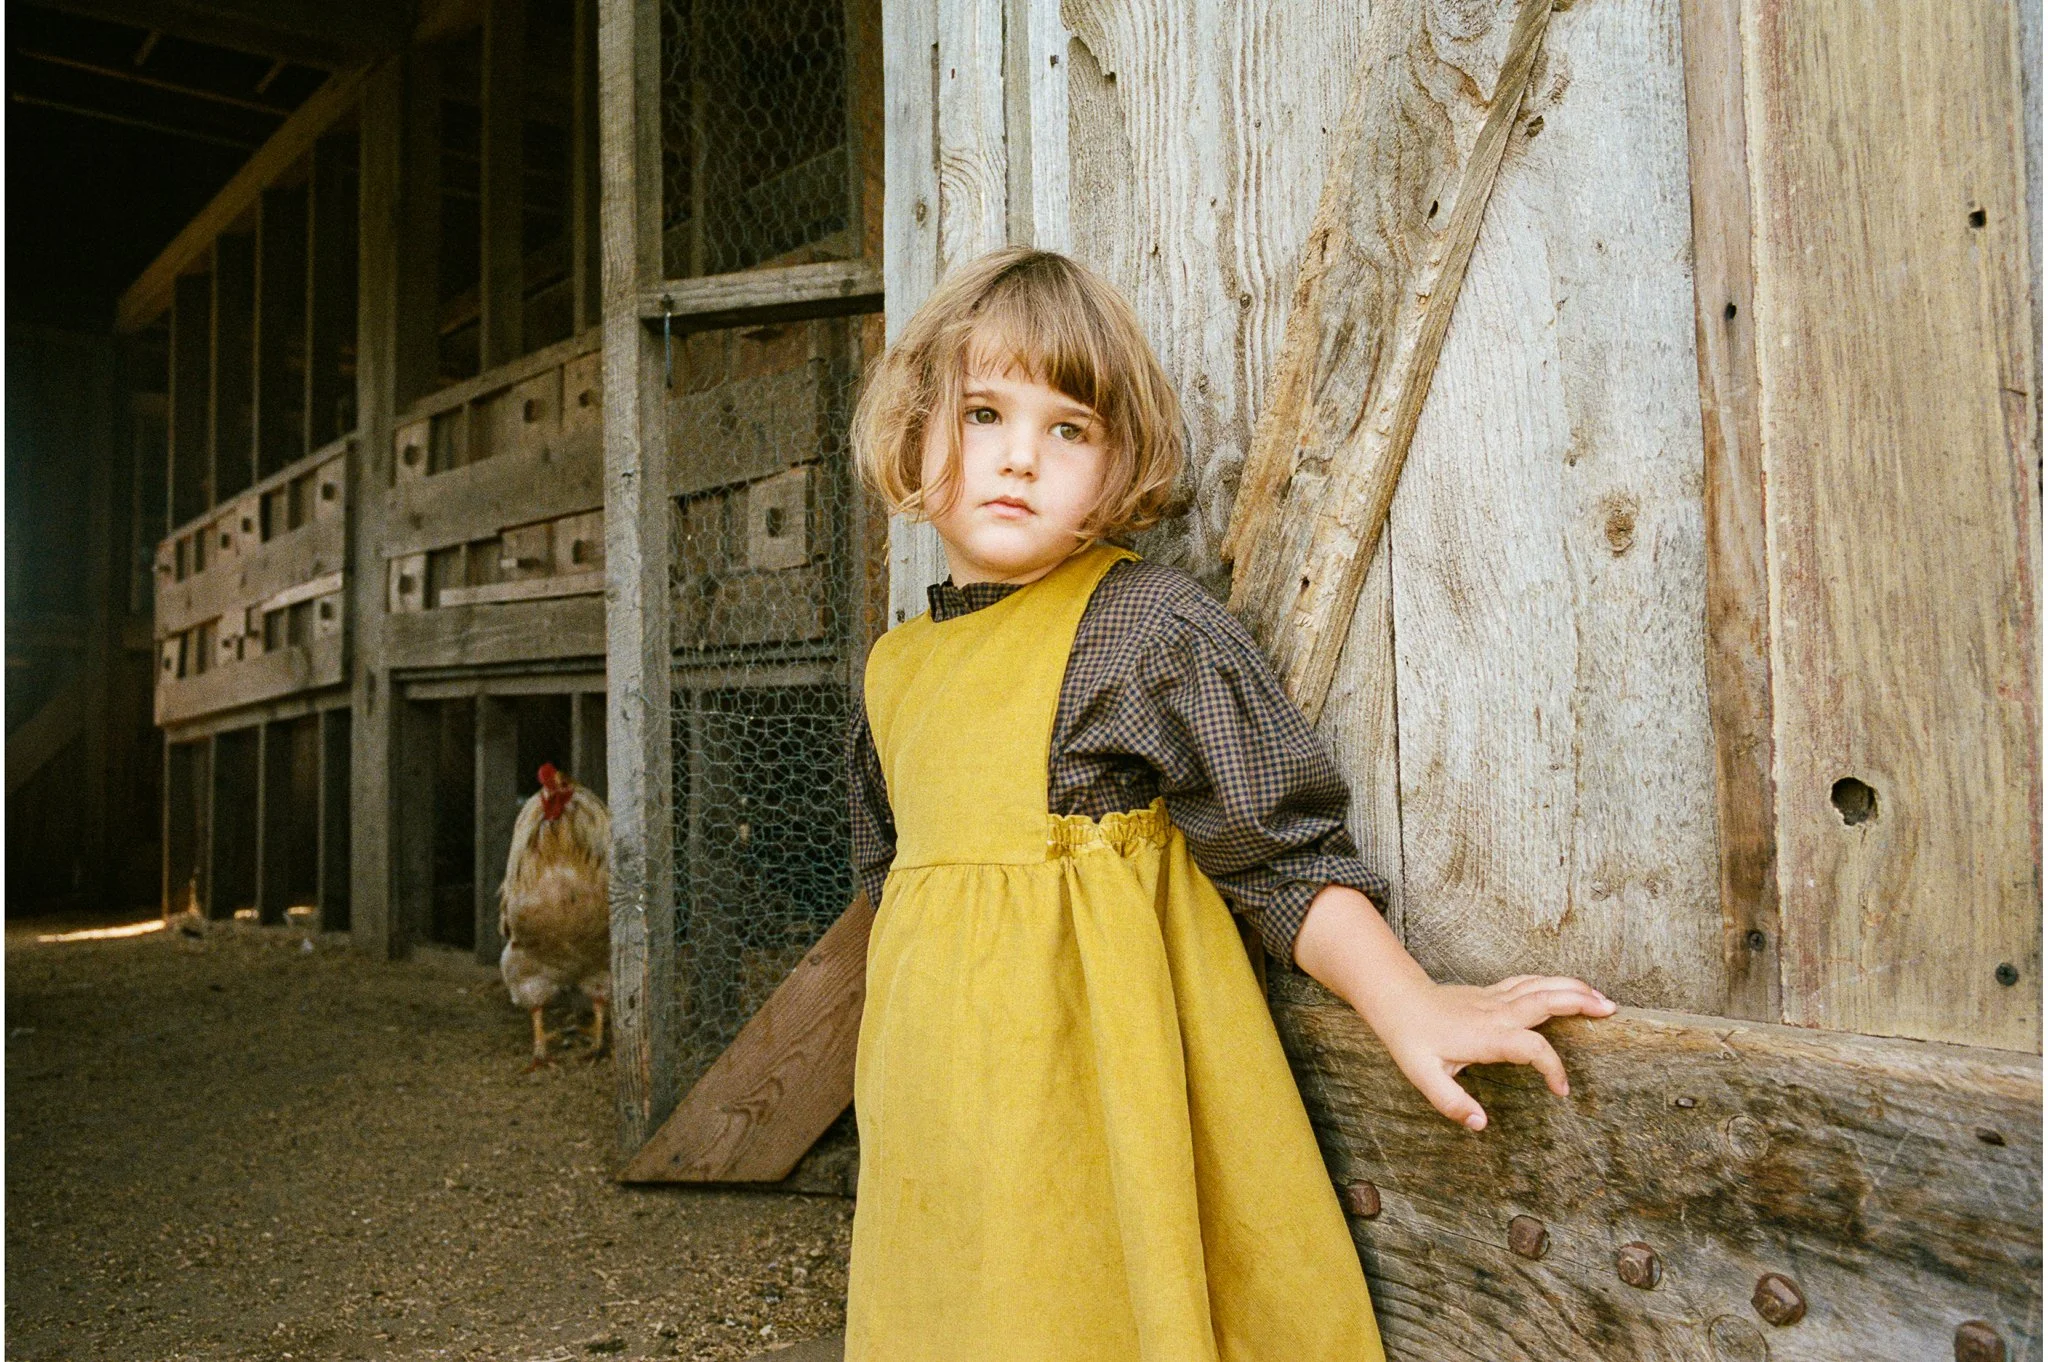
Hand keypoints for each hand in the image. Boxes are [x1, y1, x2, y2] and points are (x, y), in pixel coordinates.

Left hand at [1369, 974, 1614, 1131]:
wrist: (1397, 1001)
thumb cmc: (1411, 1040)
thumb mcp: (1424, 1077)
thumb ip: (1452, 1102)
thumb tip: (1480, 1124)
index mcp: (1487, 1037)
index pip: (1533, 1047)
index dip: (1553, 1068)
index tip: (1562, 1090)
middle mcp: (1497, 1013)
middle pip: (1546, 1001)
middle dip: (1580, 1003)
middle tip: (1611, 1011)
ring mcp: (1496, 999)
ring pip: (1541, 985)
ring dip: (1572, 988)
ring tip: (1602, 997)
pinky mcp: (1492, 993)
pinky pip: (1528, 982)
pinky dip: (1553, 982)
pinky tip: (1569, 988)